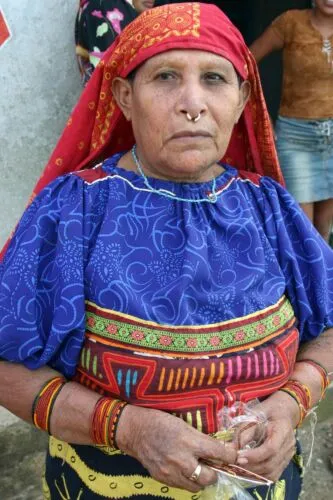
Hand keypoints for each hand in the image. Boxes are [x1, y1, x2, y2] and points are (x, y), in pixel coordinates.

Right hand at [116, 405, 237, 492]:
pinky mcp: (163, 479)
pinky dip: (187, 480)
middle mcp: (181, 459)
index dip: (230, 455)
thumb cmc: (160, 420)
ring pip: (197, 486)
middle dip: (215, 472)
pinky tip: (184, 470)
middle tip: (214, 464)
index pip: (218, 453)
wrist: (134, 430)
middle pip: (210, 477)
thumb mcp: (183, 424)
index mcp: (188, 441)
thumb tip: (217, 448)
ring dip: (202, 479)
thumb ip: (199, 438)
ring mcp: (171, 472)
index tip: (235, 455)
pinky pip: (182, 486)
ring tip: (199, 468)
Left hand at [236, 392, 298, 481]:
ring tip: (239, 468)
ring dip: (254, 473)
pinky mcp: (285, 461)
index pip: (271, 448)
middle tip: (235, 463)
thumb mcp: (255, 414)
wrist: (283, 411)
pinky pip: (273, 474)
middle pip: (271, 464)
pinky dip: (260, 475)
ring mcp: (288, 455)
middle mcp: (289, 445)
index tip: (239, 457)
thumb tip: (230, 447)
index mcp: (283, 430)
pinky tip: (248, 470)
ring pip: (272, 472)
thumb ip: (244, 430)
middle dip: (251, 466)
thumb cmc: (268, 410)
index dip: (254, 455)